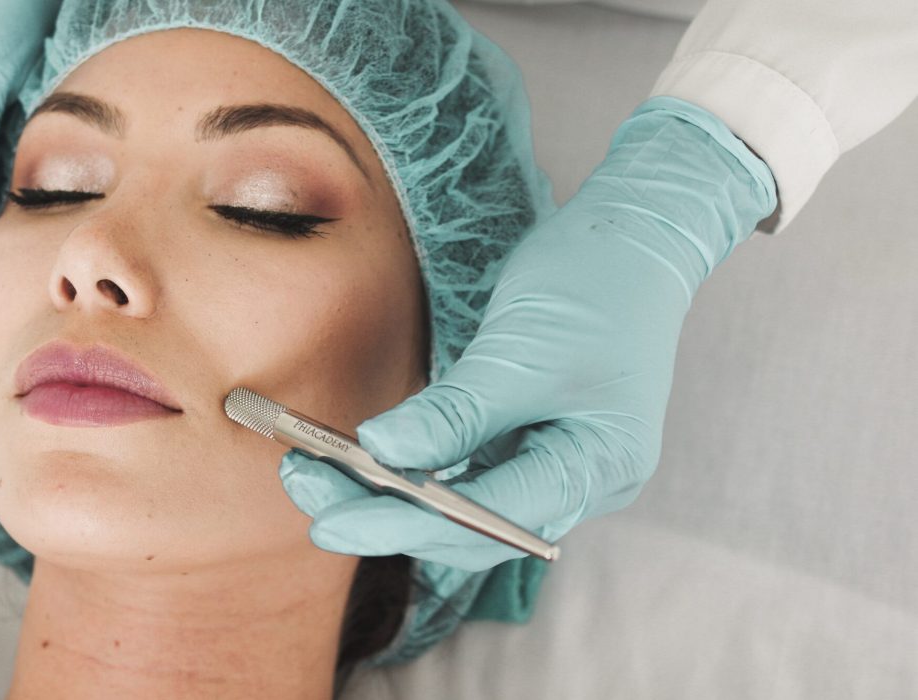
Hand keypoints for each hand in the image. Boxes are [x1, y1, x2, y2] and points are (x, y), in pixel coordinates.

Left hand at [279, 96, 777, 571]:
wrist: (635, 234)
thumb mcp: (519, 350)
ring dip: (389, 496)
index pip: (487, 523)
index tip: (330, 522)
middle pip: (470, 529)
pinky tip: (362, 460)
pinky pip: (465, 473)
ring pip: (461, 506)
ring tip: (314, 474)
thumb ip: (455, 412)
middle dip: (384, 517)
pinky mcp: (530, 438)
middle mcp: (580, 481)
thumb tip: (380, 453)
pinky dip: (413, 469)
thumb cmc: (594, 284)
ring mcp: (556, 462)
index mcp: (597, 467)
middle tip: (306, 493)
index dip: (403, 525)